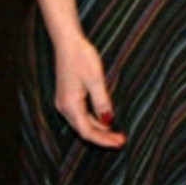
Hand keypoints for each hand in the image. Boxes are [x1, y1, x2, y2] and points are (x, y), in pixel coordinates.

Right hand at [53, 34, 125, 148]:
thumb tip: (108, 121)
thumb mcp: (96, 79)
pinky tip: (105, 120)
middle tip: (121, 141)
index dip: (103, 139)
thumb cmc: (81, 57)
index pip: (87, 131)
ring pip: (82, 123)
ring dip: (99, 130)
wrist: (68, 42)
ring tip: (116, 134)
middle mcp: (64, 107)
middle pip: (84, 130)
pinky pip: (81, 114)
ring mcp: (65, 102)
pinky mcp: (68, 96)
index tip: (120, 142)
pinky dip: (93, 120)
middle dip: (103, 137)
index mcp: (70, 105)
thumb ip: (102, 102)